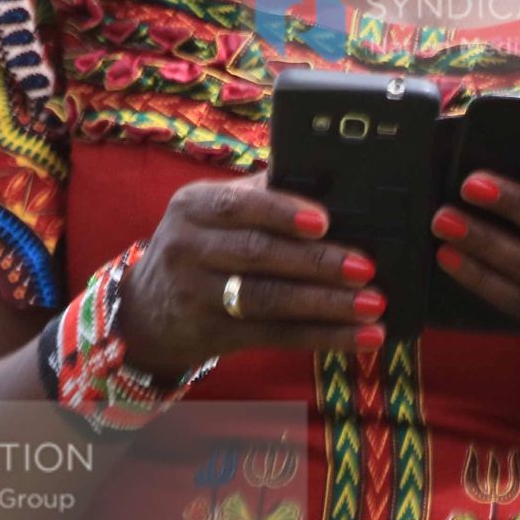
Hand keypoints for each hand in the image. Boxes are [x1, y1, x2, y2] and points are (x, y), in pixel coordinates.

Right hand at [118, 168, 383, 377]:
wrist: (145, 311)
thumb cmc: (205, 244)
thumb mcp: (216, 212)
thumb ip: (265, 194)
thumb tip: (338, 182)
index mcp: (194, 205)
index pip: (238, 204)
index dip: (282, 212)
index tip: (324, 221)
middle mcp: (188, 247)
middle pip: (258, 253)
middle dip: (316, 261)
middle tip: (365, 267)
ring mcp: (197, 295)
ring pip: (268, 299)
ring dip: (327, 304)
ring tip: (373, 304)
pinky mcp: (214, 335)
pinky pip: (276, 336)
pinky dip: (323, 336)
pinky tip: (362, 336)